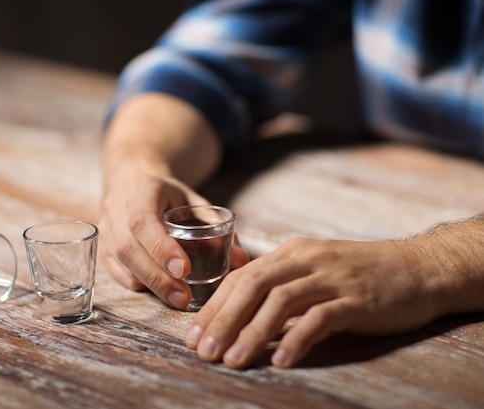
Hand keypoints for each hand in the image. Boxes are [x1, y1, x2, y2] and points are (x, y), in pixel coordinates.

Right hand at [99, 173, 250, 308]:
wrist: (136, 185)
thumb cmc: (170, 197)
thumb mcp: (195, 201)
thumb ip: (218, 227)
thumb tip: (242, 260)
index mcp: (141, 188)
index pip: (143, 220)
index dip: (161, 248)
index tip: (184, 270)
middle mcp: (116, 206)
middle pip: (128, 247)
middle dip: (157, 276)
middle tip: (183, 297)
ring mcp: (105, 228)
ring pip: (120, 262)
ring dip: (149, 284)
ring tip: (178, 299)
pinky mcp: (103, 246)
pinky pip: (116, 272)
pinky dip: (138, 284)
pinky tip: (158, 290)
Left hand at [185, 237, 446, 367]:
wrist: (419, 268)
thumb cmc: (361, 275)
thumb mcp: (315, 270)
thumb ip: (282, 285)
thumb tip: (243, 314)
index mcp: (292, 253)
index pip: (241, 277)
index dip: (214, 306)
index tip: (193, 333)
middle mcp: (307, 260)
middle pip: (253, 285)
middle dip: (223, 319)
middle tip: (203, 349)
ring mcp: (332, 277)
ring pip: (281, 300)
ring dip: (252, 331)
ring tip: (233, 360)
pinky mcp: (358, 299)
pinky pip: (320, 318)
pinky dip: (297, 339)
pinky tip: (281, 360)